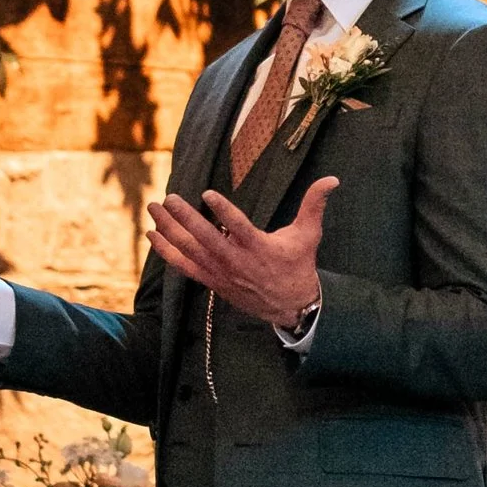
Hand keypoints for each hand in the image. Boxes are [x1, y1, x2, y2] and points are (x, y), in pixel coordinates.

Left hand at [146, 175, 337, 330]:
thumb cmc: (297, 265)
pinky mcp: (212, 281)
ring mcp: (221, 273)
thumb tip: (332, 180)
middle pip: (205, 239)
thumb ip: (314, 205)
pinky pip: (185, 266)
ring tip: (154, 210)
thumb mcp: (308, 235)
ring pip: (190, 251)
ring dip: (169, 230)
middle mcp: (236, 261)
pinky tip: (153, 235)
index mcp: (259, 248)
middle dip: (184, 218)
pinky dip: (168, 252)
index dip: (223, 211)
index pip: (238, 227)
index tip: (207, 194)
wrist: (290, 306)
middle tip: (168, 198)